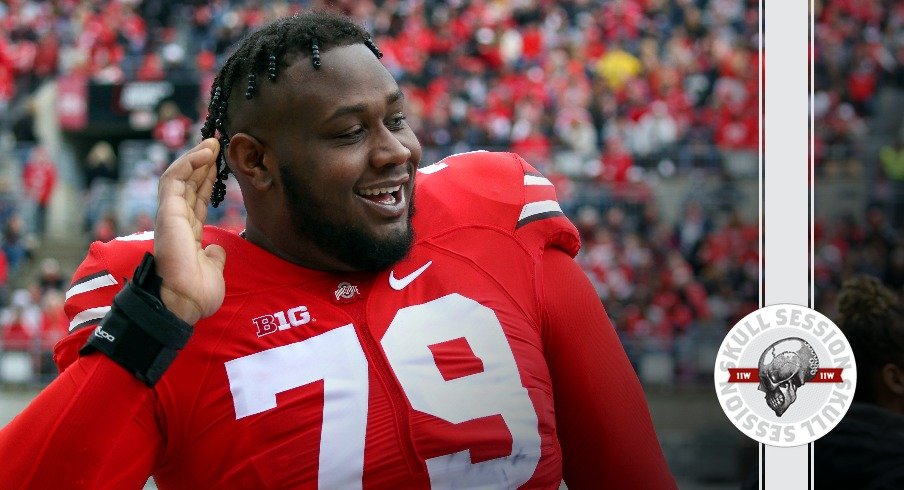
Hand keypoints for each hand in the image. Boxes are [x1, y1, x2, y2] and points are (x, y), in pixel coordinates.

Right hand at [154, 138, 226, 323]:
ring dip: (196, 157)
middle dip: (202, 163)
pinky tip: (204, 153)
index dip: (206, 180)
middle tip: (217, 142)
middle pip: (188, 184)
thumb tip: (216, 251)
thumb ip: (214, 257)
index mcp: (187, 233)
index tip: (218, 163)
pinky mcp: (167, 212)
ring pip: (179, 177)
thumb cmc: (197, 293)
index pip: (196, 199)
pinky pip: (174, 180)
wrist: (184, 302)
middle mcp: (177, 221)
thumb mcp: (212, 270)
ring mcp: (170, 216)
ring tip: (212, 142)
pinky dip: (188, 163)